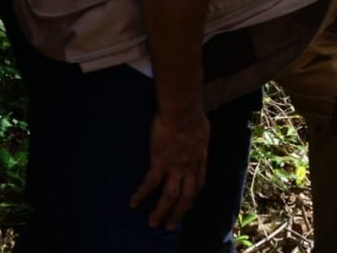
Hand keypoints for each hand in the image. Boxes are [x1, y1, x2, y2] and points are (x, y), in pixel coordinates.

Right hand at [130, 105, 209, 229]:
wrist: (182, 110)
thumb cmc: (193, 116)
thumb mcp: (203, 133)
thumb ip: (198, 144)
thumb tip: (197, 144)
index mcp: (200, 160)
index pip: (198, 185)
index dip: (192, 197)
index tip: (186, 206)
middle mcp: (189, 167)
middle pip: (186, 197)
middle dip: (179, 213)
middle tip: (170, 226)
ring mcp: (175, 166)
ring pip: (170, 196)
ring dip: (162, 211)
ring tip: (153, 222)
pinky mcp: (159, 162)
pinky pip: (150, 183)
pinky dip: (141, 194)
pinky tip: (134, 203)